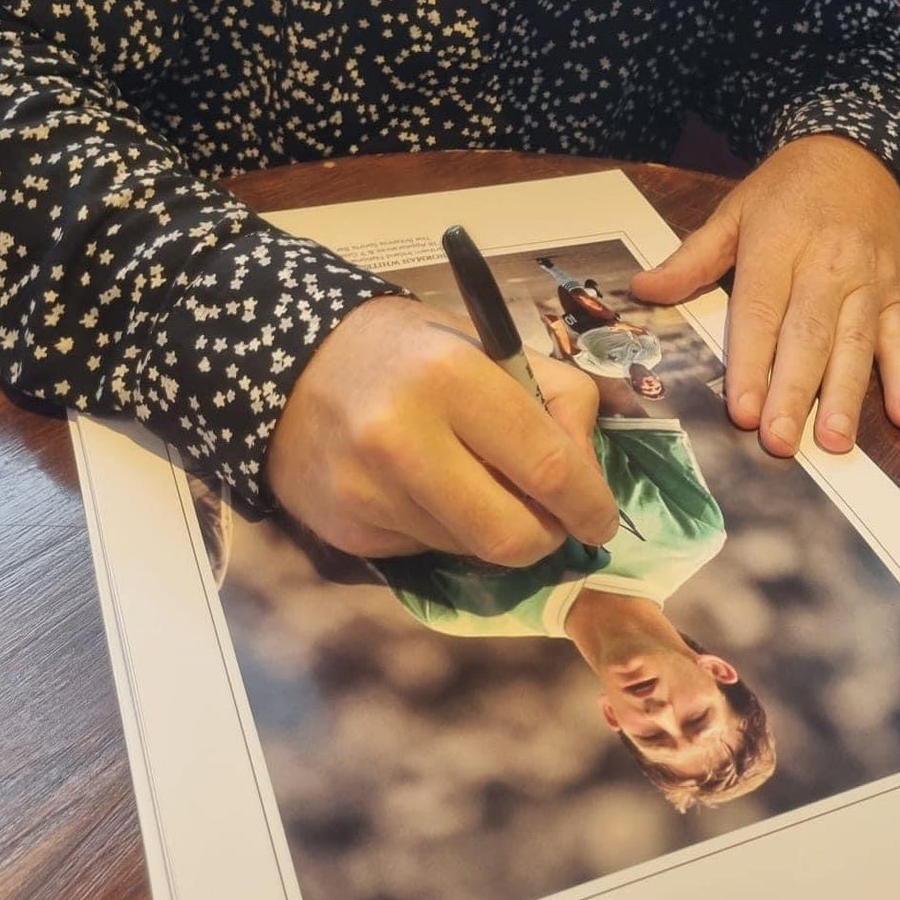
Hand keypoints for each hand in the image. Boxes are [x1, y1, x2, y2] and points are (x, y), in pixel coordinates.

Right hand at [266, 298, 617, 560]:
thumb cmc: (413, 352)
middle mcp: (403, 438)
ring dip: (493, 530)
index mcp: (451, 376)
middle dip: (548, 537)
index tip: (600, 517)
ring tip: (474, 483)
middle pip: (513, 535)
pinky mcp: (348, 531)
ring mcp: (368, 492)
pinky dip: (447, 531)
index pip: (548, 466)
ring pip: (473, 552)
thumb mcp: (491, 347)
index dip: (589, 503)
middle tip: (553, 520)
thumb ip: (556, 399)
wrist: (298, 367)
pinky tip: (425, 490)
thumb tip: (587, 478)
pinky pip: (429, 553)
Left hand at [629, 135, 899, 456]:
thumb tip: (642, 289)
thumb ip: (692, 257)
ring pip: (856, 343)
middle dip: (794, 392)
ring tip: (835, 441)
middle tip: (780, 442)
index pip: (761, 311)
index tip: (742, 410)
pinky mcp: (898, 292)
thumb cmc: (789, 188)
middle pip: (808, 335)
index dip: (751, 362)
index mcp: (778, 245)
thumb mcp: (736, 210)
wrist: (861, 152)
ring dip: (846, 395)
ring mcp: (868, 282)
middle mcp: (826, 266)